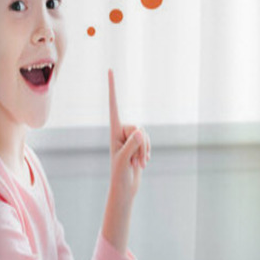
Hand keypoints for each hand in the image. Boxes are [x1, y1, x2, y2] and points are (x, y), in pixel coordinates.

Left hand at [108, 68, 150, 205]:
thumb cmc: (119, 176)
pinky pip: (149, 142)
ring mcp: (131, 139)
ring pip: (145, 135)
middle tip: (135, 161)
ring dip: (144, 151)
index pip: (114, 106)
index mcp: (114, 132)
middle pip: (138, 127)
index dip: (113, 88)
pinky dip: (148, 152)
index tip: (110, 70)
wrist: (124, 189)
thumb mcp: (124, 161)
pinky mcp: (139, 146)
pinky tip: (141, 163)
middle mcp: (122, 132)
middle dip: (140, 145)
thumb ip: (132, 145)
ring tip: (138, 164)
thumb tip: (141, 131)